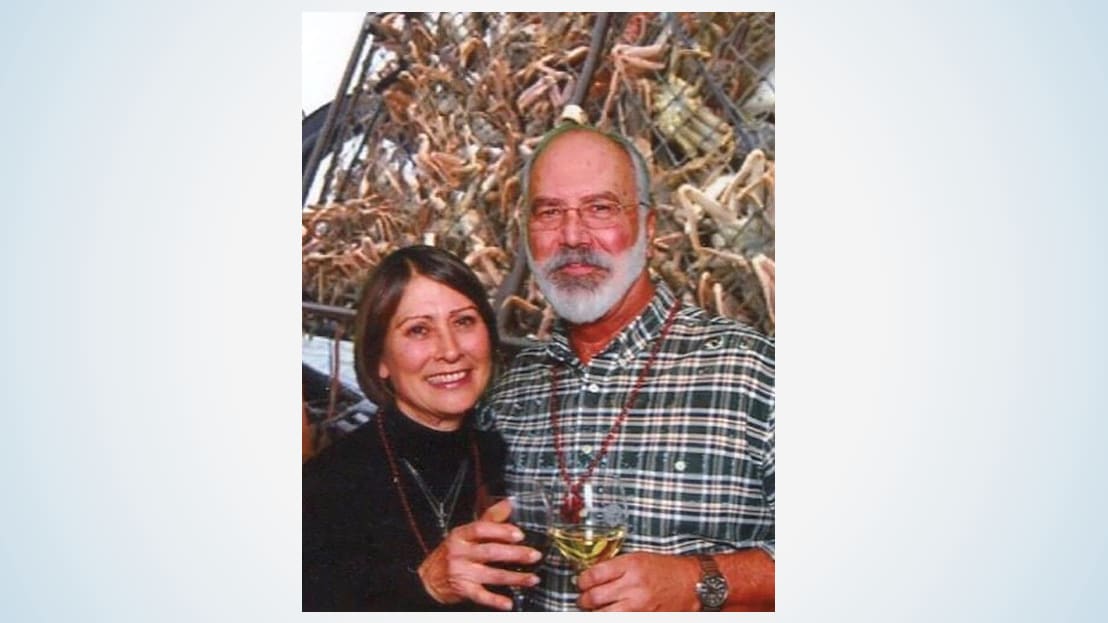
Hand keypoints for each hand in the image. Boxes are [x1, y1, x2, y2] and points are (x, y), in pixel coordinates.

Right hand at [417, 498, 542, 609]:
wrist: (428, 579)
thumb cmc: (452, 552)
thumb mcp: (465, 533)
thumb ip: (488, 520)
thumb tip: (509, 503)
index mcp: (460, 535)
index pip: (481, 529)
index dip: (501, 531)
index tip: (520, 534)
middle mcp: (460, 553)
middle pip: (490, 552)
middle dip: (515, 554)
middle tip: (534, 555)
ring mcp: (461, 572)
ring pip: (491, 575)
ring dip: (515, 578)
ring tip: (533, 578)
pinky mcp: (462, 590)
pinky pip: (481, 596)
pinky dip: (495, 601)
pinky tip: (509, 603)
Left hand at [576, 552, 700, 611]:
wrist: (692, 583)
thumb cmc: (667, 569)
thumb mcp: (639, 558)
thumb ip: (616, 567)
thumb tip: (592, 576)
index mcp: (630, 566)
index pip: (593, 575)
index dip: (582, 580)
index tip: (581, 582)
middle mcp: (633, 586)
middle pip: (594, 597)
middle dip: (584, 599)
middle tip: (584, 599)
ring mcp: (639, 606)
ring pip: (603, 615)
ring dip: (595, 613)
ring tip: (596, 609)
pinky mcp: (646, 618)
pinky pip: (620, 621)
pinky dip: (612, 618)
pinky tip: (612, 613)